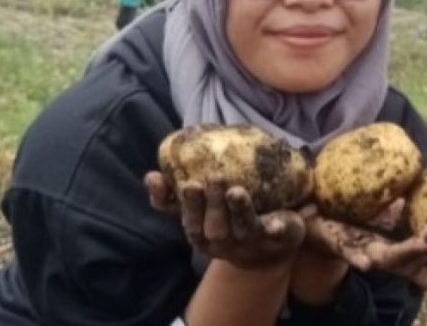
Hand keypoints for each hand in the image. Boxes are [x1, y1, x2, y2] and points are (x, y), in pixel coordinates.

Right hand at [145, 171, 305, 270]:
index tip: (177, 183)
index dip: (180, 205)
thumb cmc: (230, 221)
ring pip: (240, 229)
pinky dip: (274, 229)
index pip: (187, 223)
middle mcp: (222, 242)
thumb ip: (179, 194)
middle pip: (211, 228)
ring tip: (235, 190)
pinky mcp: (274, 239)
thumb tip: (151, 176)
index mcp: (202, 234)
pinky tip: (275, 224)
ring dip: (237, 210)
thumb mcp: (204, 210)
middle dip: (208, 205)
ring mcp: (248, 243)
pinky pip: (273, 235)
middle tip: (208, 178)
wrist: (270, 249)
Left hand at [301, 201, 426, 291]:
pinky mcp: (343, 247)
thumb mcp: (390, 207)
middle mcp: (388, 260)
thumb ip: (410, 200)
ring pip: (392, 262)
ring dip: (412, 253)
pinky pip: (353, 254)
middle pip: (418, 272)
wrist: (318, 218)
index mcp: (403, 252)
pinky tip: (367, 262)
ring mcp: (367, 255)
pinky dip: (361, 258)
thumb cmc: (357, 214)